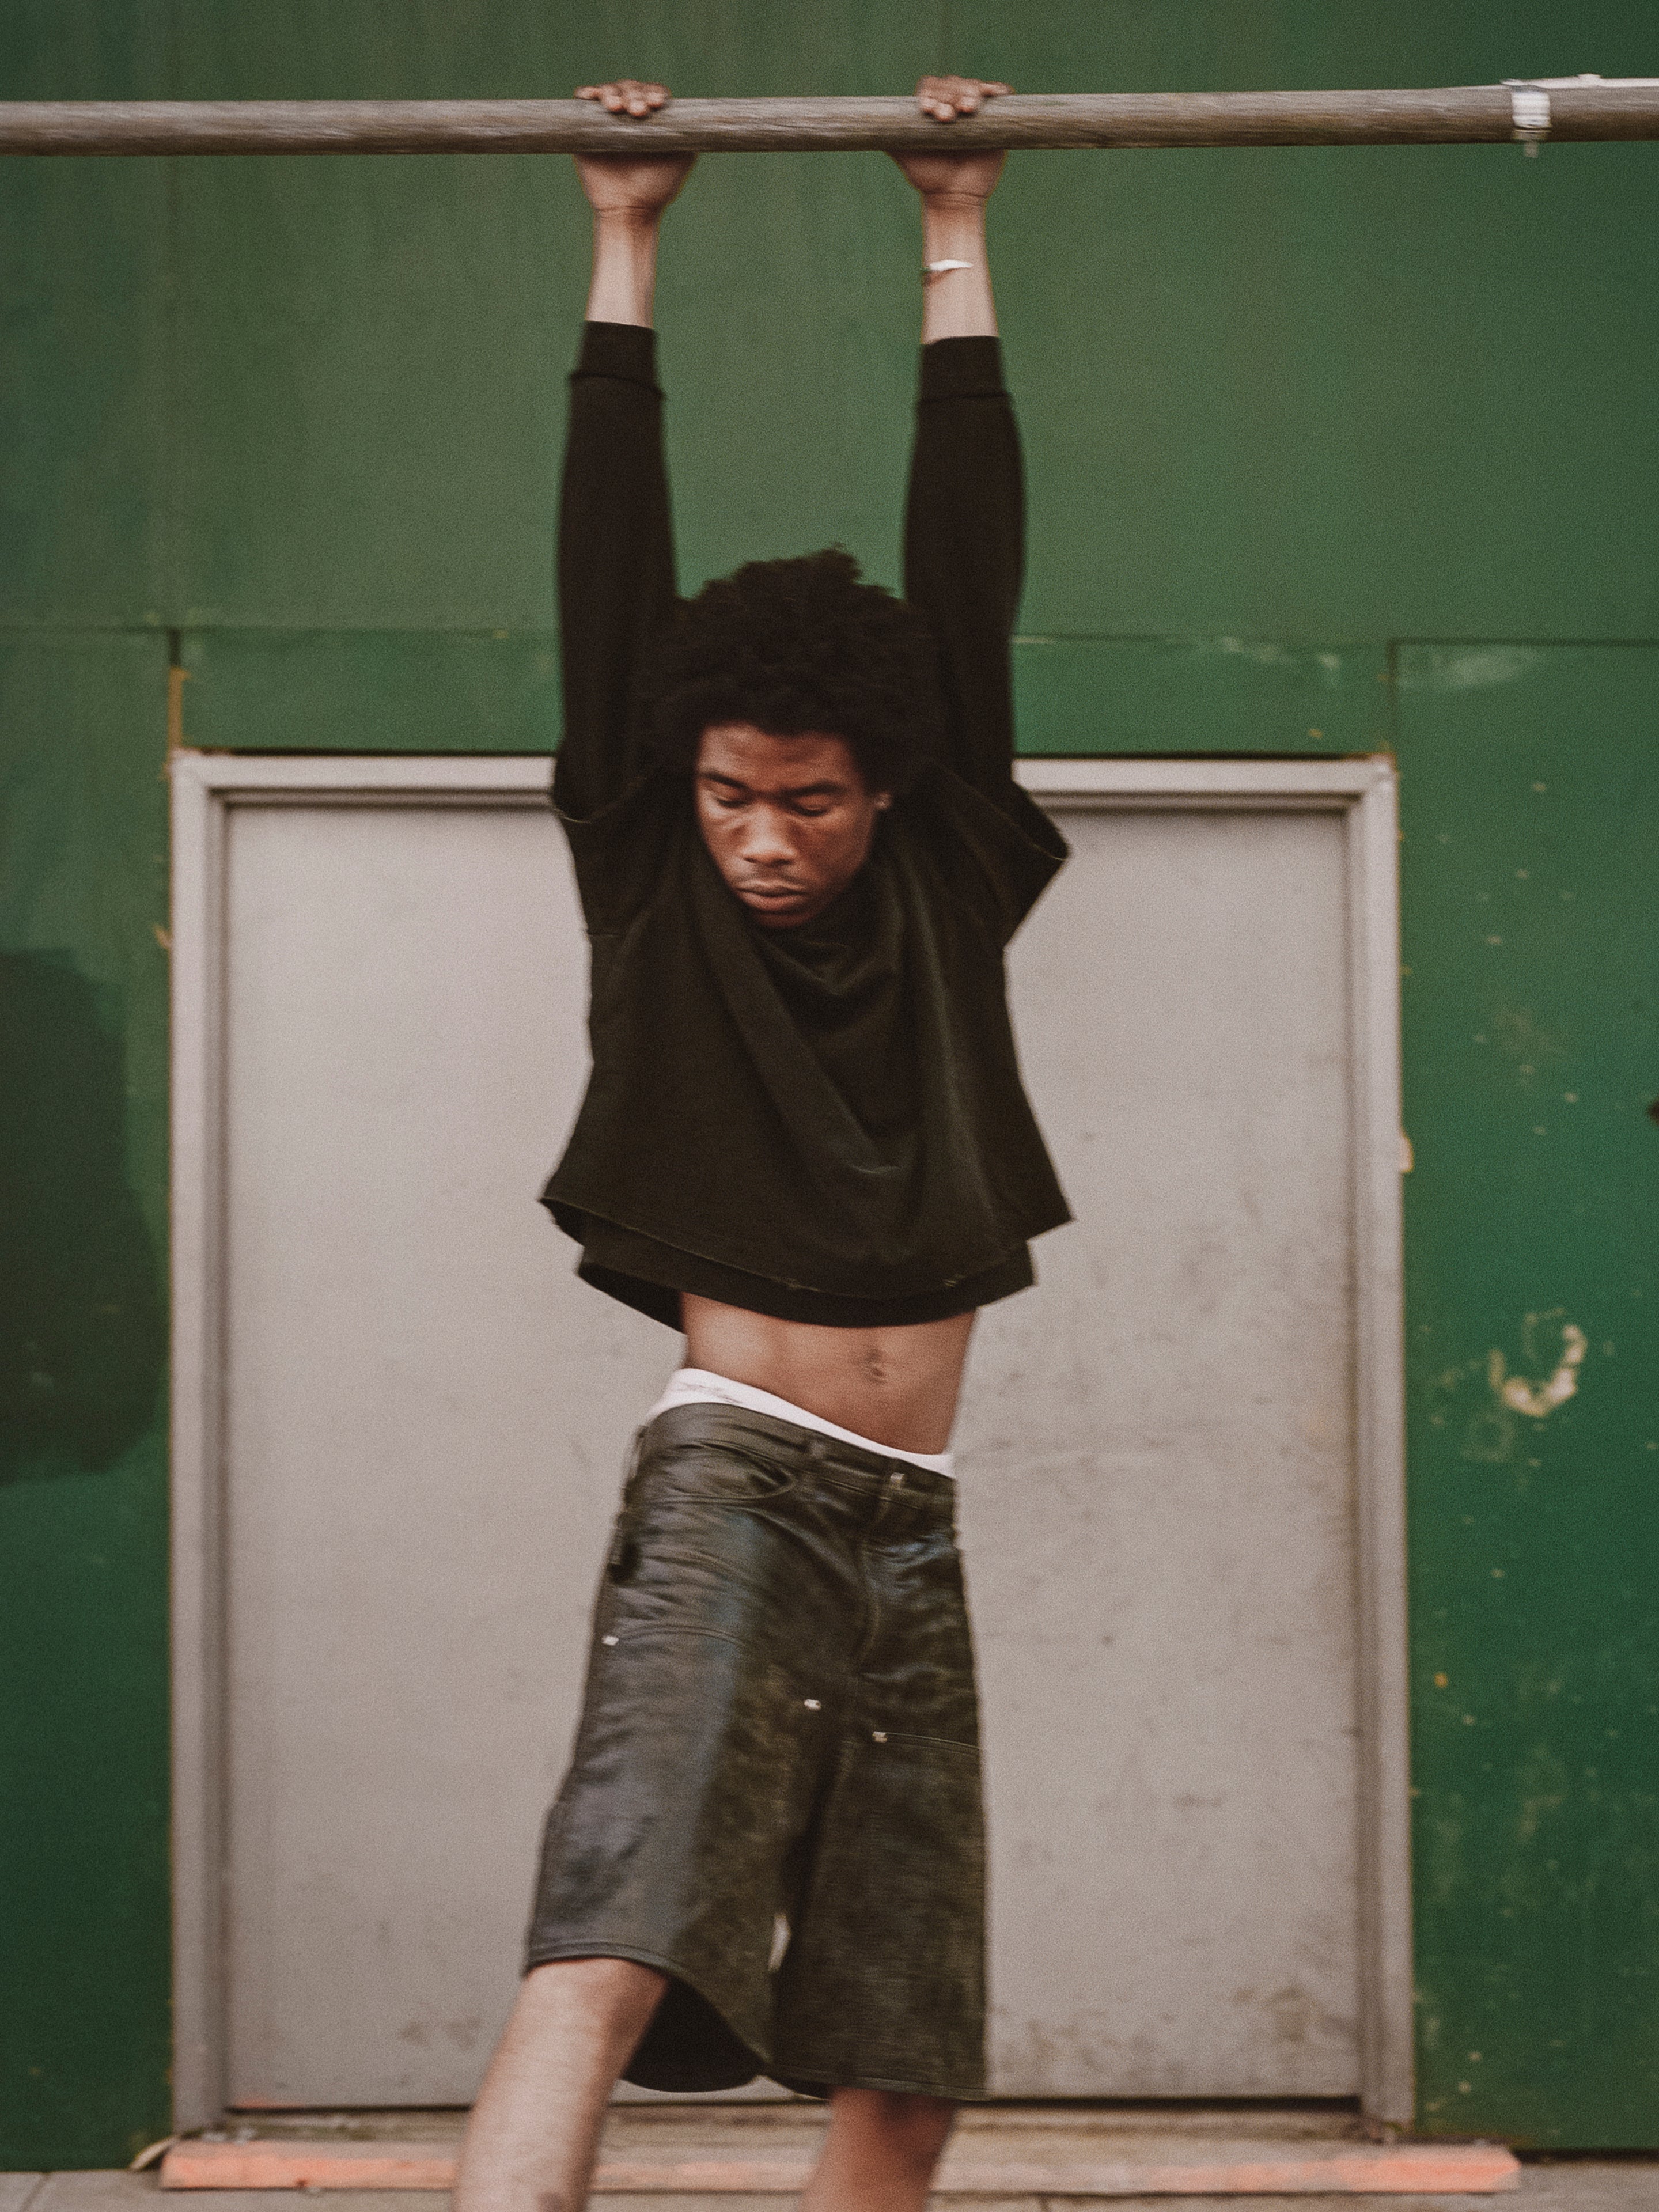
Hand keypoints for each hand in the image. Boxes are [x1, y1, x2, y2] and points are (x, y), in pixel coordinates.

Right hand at [573, 82, 693, 215]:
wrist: (628, 211)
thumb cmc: (656, 189)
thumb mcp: (680, 161)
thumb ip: (687, 136)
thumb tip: (693, 114)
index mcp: (651, 120)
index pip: (651, 94)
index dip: (653, 93)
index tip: (655, 105)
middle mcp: (629, 116)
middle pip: (630, 88)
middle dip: (634, 95)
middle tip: (637, 112)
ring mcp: (606, 120)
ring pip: (608, 91)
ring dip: (612, 92)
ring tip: (616, 109)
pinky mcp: (586, 127)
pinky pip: (583, 102)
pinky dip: (586, 94)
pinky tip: (592, 97)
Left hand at [891, 76, 1010, 201]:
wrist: (955, 198)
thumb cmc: (928, 178)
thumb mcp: (904, 157)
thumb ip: (890, 138)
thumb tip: (865, 125)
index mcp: (933, 108)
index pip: (930, 88)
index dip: (930, 94)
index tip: (928, 111)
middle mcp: (953, 104)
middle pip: (952, 84)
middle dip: (948, 96)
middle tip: (946, 118)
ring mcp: (976, 110)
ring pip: (973, 86)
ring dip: (969, 92)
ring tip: (966, 111)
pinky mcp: (997, 117)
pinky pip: (1000, 94)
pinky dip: (997, 90)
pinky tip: (991, 95)